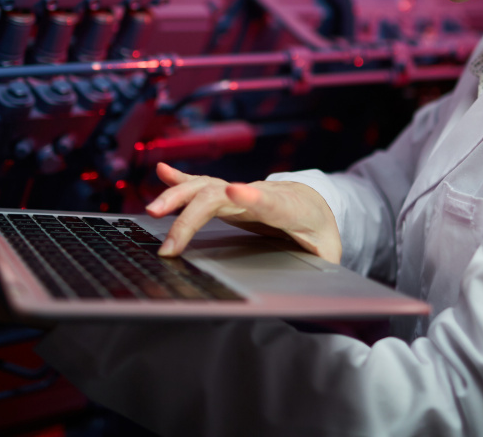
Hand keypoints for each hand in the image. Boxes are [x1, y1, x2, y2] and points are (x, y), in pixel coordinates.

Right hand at [145, 163, 341, 262]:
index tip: (234, 190)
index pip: (270, 202)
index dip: (252, 196)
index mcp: (288, 209)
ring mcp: (241, 192)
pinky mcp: (228, 194)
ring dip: (177, 197)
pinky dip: (180, 179)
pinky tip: (162, 172)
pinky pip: (202, 184)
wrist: (315, 202)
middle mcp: (260, 195)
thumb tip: (323, 312)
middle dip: (193, 214)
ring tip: (152, 211)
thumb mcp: (330, 254)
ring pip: (206, 188)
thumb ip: (324, 274)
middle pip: (222, 196)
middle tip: (171, 243)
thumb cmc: (320, 232)